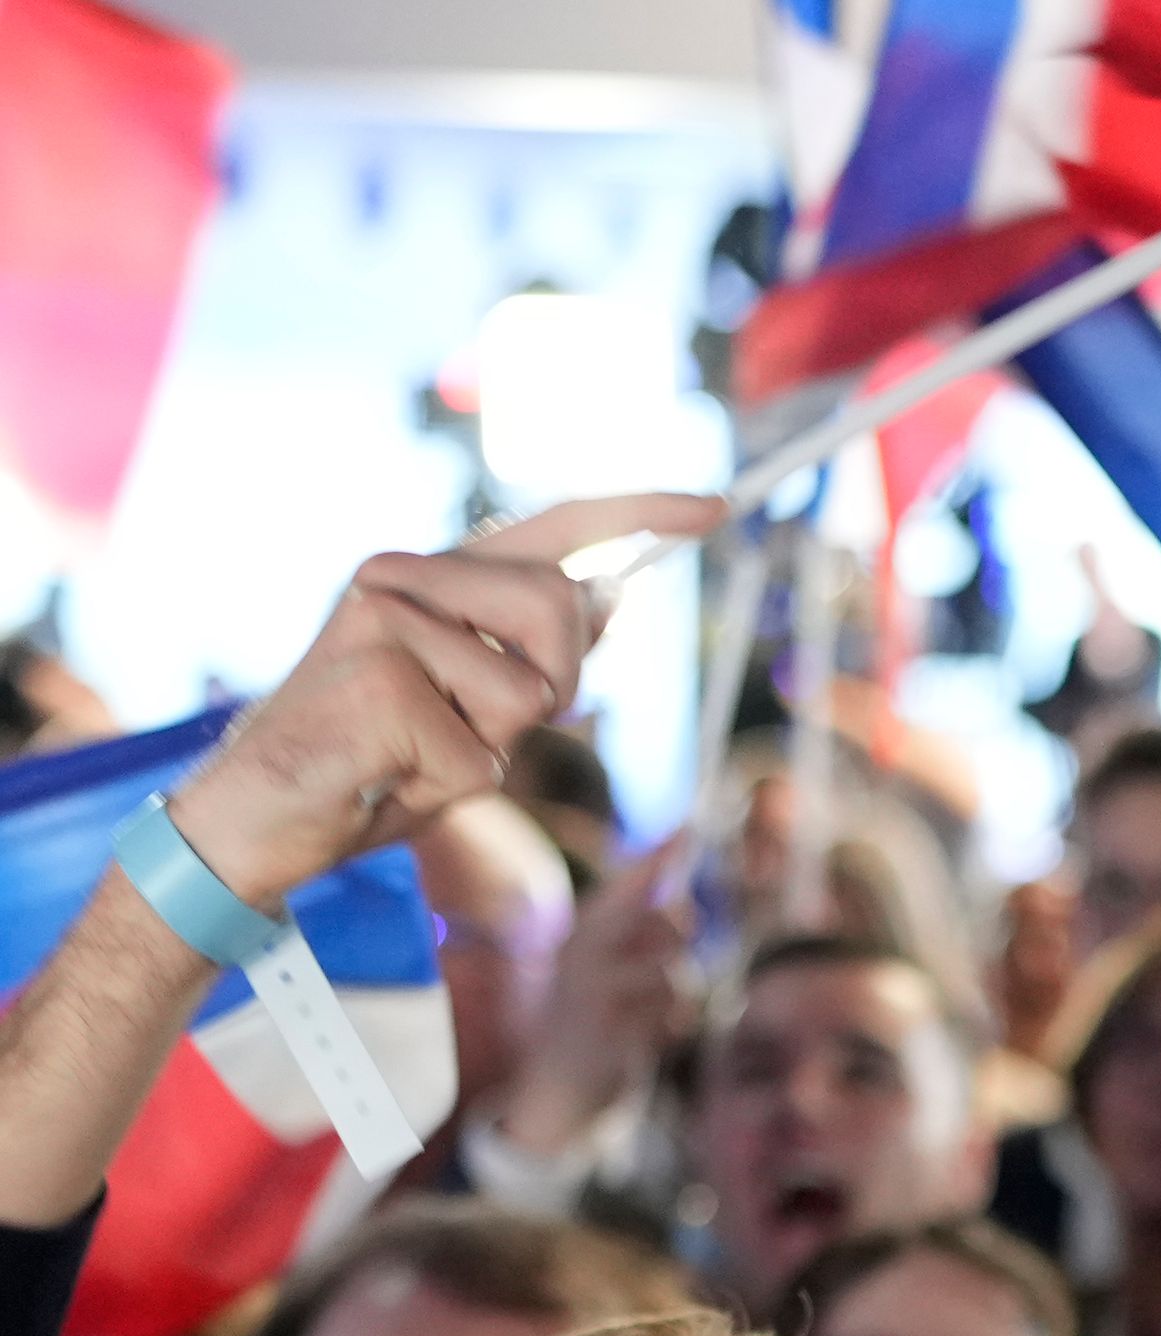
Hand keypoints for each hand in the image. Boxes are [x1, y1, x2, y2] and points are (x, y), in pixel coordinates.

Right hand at [169, 495, 722, 908]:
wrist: (260, 819)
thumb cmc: (371, 762)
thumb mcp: (468, 704)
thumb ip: (529, 651)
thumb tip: (607, 594)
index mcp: (430, 578)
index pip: (551, 527)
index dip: (639, 514)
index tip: (715, 505)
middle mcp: (403, 579)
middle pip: (563, 610)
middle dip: (556, 686)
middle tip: (478, 728)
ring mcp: (384, 623)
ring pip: (532, 687)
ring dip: (498, 741)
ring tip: (422, 750)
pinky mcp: (381, 684)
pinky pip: (486, 754)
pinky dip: (453, 787)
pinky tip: (389, 775)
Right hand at [497, 833, 698, 1153]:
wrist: (560, 1086)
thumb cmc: (597, 1017)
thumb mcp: (612, 968)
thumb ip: (644, 935)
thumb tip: (685, 906)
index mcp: (584, 931)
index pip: (630, 885)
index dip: (660, 856)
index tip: (688, 825)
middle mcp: (584, 953)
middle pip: (669, 923)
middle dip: (681, 938)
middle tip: (665, 955)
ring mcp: (596, 993)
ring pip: (679, 977)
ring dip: (677, 998)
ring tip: (645, 1013)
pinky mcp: (613, 1032)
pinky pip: (674, 1018)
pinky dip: (671, 1028)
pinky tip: (644, 1039)